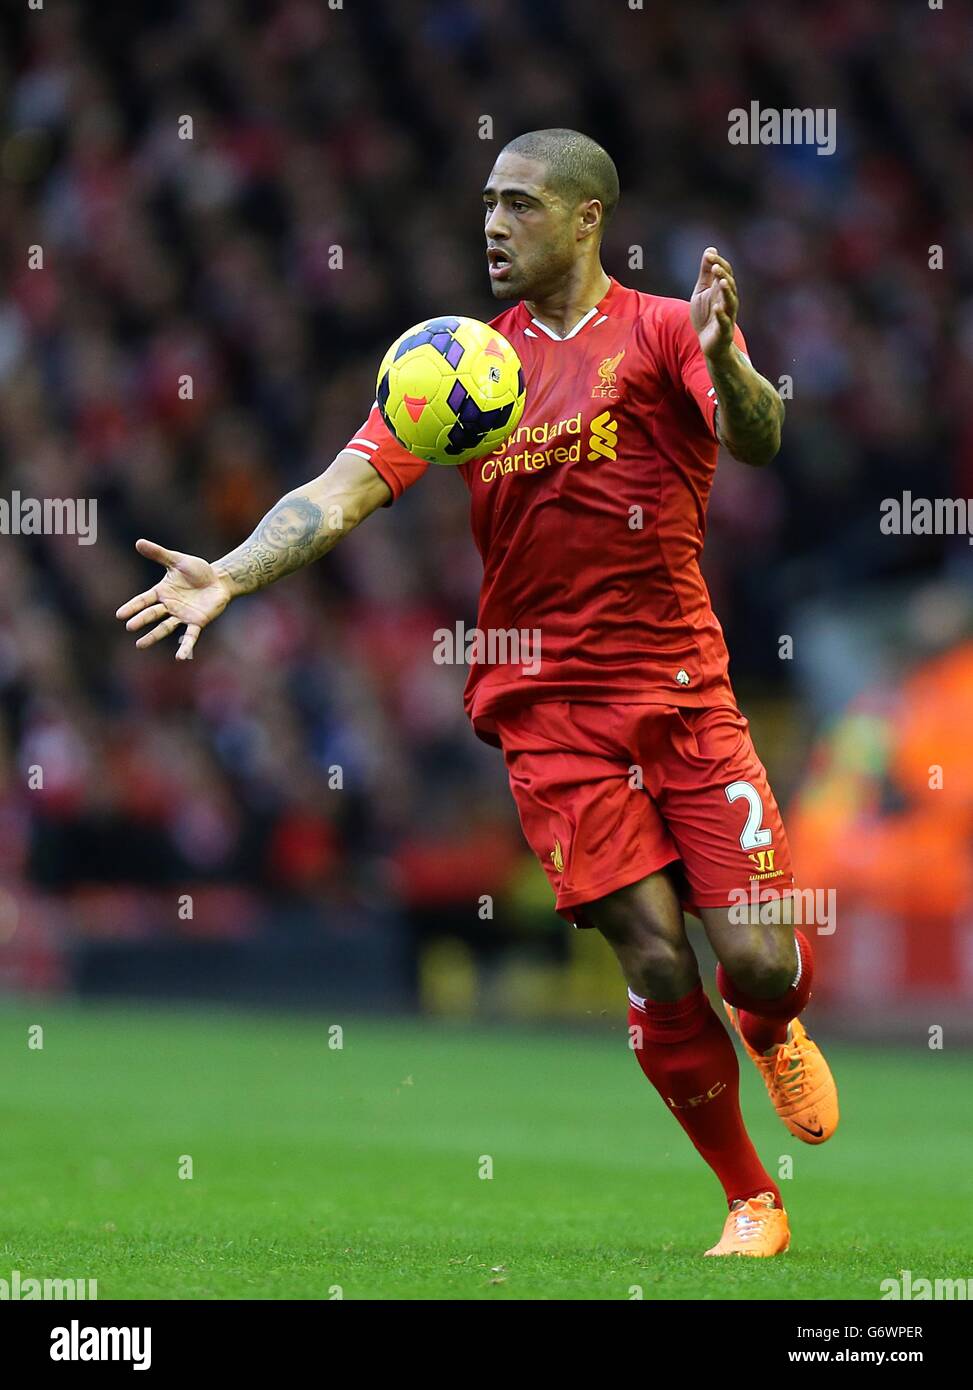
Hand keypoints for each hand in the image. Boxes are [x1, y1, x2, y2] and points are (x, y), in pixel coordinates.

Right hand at [116, 538, 233, 659]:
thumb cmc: (198, 570)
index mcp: (162, 592)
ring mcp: (182, 616)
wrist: (219, 580)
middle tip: (129, 626)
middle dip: (141, 620)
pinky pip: (190, 637)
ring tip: (140, 644)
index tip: (119, 614)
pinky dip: (185, 647)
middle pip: (152, 614)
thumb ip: (159, 554)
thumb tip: (138, 542)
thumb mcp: (177, 560)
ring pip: (165, 627)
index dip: (132, 607)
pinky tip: (180, 657)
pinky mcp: (197, 623)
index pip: (144, 600)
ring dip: (153, 636)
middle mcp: (170, 606)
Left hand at [690, 246, 738, 359]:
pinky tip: (716, 307)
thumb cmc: (706, 316)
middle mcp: (728, 301)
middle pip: (729, 284)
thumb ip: (706, 274)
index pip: (724, 272)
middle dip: (722, 274)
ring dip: (726, 291)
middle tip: (714, 265)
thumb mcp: (702, 292)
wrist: (710, 344)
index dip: (717, 262)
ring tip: (720, 281)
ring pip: (731, 301)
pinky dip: (721, 315)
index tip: (708, 255)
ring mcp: (728, 316)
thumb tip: (710, 250)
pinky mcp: (724, 331)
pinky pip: (724, 322)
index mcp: (722, 291)